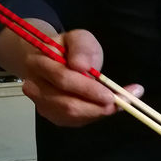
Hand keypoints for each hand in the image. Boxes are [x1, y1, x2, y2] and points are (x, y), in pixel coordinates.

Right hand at [0, 24, 142, 126]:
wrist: (53, 61)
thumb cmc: (69, 49)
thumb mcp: (78, 39)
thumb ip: (81, 48)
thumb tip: (82, 66)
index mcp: (38, 63)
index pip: (63, 79)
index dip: (88, 89)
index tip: (111, 94)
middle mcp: (35, 87)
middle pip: (68, 104)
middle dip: (98, 106)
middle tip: (125, 102)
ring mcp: (42, 104)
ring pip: (73, 116)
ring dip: (99, 112)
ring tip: (122, 102)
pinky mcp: (53, 116)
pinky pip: (76, 121)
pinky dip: (95, 116)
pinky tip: (108, 106)